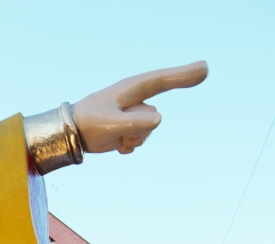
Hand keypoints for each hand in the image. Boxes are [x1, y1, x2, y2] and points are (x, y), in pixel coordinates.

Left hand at [72, 61, 207, 153]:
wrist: (70, 134)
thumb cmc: (88, 123)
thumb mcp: (110, 124)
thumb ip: (135, 123)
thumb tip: (159, 119)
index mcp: (130, 90)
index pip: (161, 80)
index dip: (183, 75)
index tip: (204, 68)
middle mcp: (134, 100)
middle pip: (154, 112)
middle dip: (168, 105)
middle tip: (204, 70)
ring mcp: (133, 114)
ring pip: (147, 130)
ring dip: (133, 137)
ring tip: (113, 136)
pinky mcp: (129, 127)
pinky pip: (140, 139)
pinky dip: (129, 145)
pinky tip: (115, 144)